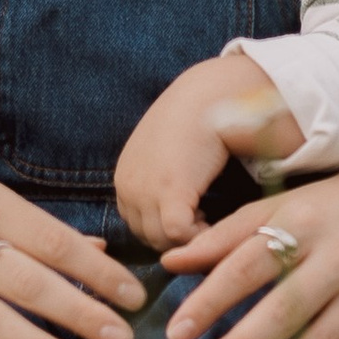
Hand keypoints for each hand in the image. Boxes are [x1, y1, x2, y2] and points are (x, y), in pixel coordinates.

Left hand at [113, 52, 303, 249]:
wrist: (206, 96)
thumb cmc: (193, 121)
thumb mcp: (163, 154)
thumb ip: (157, 181)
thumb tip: (172, 214)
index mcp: (125, 178)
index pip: (138, 224)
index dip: (164, 228)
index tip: (190, 217)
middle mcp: (128, 187)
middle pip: (148, 237)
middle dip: (175, 238)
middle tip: (202, 223)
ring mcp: (144, 192)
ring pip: (164, 241)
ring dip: (188, 237)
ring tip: (208, 218)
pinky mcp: (168, 194)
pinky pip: (181, 236)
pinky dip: (199, 235)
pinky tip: (212, 219)